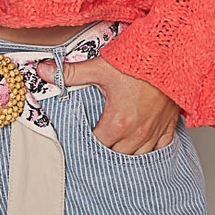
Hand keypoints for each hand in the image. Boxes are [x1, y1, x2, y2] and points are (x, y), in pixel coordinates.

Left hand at [36, 56, 179, 154]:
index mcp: (118, 123)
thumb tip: (44, 72)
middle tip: (93, 147)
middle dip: (104, 153)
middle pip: (116, 157)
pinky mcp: (167, 126)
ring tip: (114, 151)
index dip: (84, 144)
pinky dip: (149, 152)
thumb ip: (71, 73)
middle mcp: (137, 134)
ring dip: (125, 156)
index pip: (95, 145)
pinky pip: (159, 150)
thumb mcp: (101, 67)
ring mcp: (154, 132)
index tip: (77, 141)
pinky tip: (141, 149)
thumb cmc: (138, 63)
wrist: (171, 56)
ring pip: (137, 158)